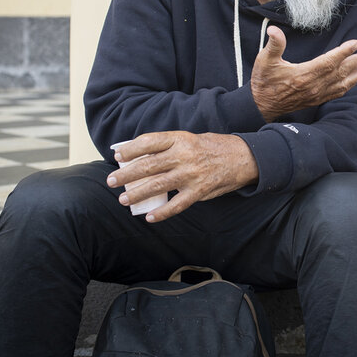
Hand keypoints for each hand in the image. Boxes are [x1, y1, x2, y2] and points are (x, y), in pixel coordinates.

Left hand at [106, 131, 258, 222]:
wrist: (245, 157)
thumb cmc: (215, 147)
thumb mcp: (192, 139)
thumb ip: (171, 148)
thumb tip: (144, 159)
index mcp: (182, 139)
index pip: (149, 142)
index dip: (131, 149)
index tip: (118, 156)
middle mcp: (185, 156)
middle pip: (148, 165)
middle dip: (126, 175)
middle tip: (111, 181)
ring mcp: (192, 174)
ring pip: (158, 185)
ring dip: (137, 194)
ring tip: (123, 199)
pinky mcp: (200, 191)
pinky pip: (177, 205)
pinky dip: (162, 213)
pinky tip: (150, 217)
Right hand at [250, 26, 356, 120]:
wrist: (261, 106)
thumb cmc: (263, 82)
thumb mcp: (264, 61)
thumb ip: (273, 45)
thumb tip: (274, 30)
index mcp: (304, 75)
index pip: (328, 62)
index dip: (343, 52)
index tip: (356, 43)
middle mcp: (314, 86)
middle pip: (340, 72)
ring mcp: (316, 94)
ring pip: (342, 83)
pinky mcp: (316, 100)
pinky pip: (337, 93)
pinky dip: (349, 86)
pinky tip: (355, 80)